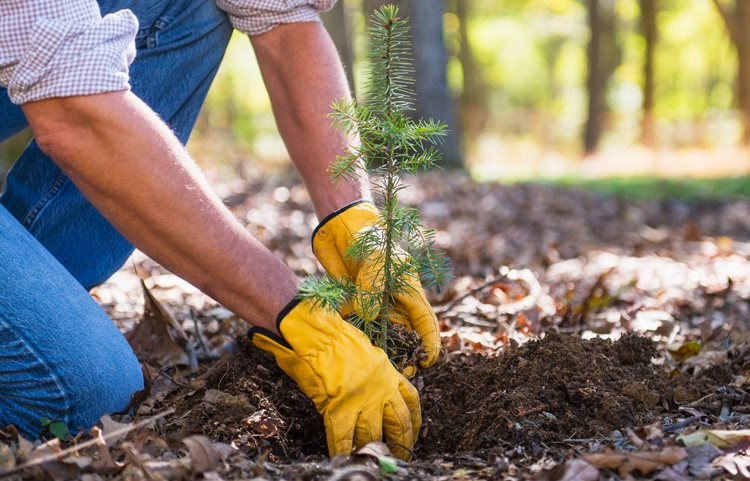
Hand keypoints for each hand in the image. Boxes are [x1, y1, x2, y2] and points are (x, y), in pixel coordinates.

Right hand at [249, 297, 420, 459]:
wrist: (316, 335)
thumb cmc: (334, 337)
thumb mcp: (365, 351)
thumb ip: (374, 372)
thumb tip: (372, 389)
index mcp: (388, 372)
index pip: (410, 400)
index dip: (414, 421)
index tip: (414, 432)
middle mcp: (380, 389)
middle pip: (399, 423)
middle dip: (400, 443)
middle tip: (399, 456)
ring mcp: (362, 401)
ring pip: (373, 435)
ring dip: (373, 450)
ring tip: (373, 460)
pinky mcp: (340, 409)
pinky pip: (344, 438)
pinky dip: (343, 451)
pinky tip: (344, 458)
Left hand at [312, 201, 439, 375]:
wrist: (342, 226)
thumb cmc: (369, 238)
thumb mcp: (374, 262)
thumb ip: (372, 291)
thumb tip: (368, 318)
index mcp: (409, 291)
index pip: (425, 323)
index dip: (429, 344)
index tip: (426, 362)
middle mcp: (394, 301)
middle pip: (404, 335)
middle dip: (404, 356)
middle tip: (399, 375)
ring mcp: (374, 302)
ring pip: (380, 333)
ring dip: (378, 349)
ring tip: (376, 367)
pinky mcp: (354, 302)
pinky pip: (356, 323)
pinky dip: (352, 332)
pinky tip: (347, 340)